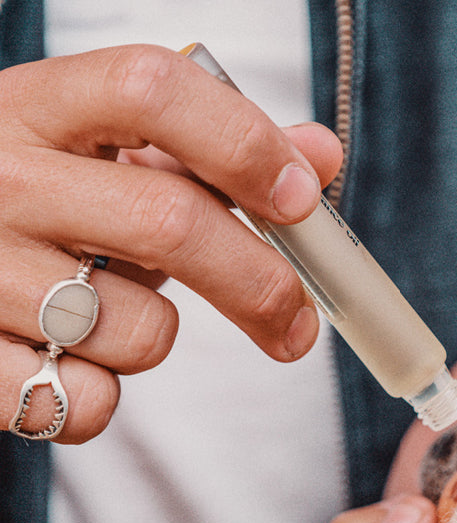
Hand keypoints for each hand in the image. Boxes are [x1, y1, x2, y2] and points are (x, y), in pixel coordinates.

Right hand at [0, 45, 341, 441]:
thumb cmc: (49, 208)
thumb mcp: (111, 159)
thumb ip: (216, 154)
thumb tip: (321, 157)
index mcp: (39, 108)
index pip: (150, 90)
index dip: (243, 143)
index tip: (302, 200)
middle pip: (170, 222)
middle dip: (260, 284)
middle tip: (297, 322)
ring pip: (140, 331)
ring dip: (157, 339)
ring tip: (111, 314)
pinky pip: (88, 402)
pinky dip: (102, 397)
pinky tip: (72, 363)